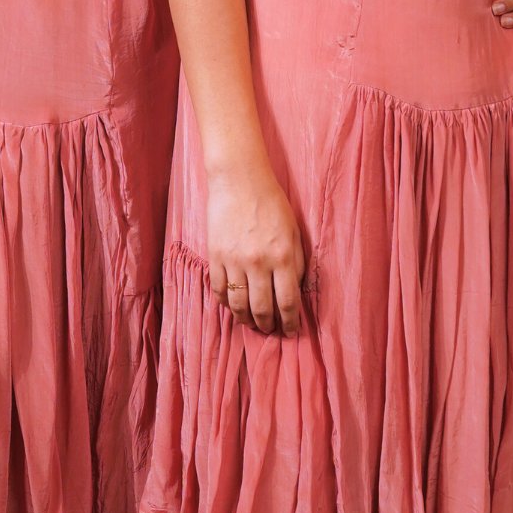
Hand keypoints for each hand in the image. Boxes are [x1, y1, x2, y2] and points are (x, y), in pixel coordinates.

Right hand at [206, 162, 304, 336]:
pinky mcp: (215, 256)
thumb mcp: (295, 231)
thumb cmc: (272, 203)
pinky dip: (226, 303)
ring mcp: (234, 261)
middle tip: (270, 331)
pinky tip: (232, 306)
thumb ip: (297, 262)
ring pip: (239, 305)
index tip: (292, 331)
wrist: (239, 180)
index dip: (290, 322)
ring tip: (252, 323)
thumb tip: (295, 291)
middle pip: (262, 309)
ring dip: (246, 320)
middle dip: (268, 326)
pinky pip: (219, 290)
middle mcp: (259, 263)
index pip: (288, 302)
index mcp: (283, 257)